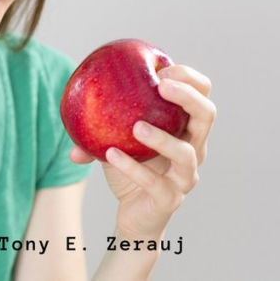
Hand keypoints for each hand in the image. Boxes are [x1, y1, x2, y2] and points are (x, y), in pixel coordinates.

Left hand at [70, 64, 215, 238]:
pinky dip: (132, 167)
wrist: (134, 213)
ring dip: (162, 138)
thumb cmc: (132, 165)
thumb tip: (77, 94)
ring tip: (136, 126)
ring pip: (186, 153)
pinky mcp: (170, 198)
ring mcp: (186, 175)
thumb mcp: (120, 134)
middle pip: (207, 115)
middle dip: (187, 96)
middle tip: (161, 85)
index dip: (188, 78)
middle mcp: (195, 147)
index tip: (161, 70)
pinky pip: (155, 183)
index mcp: (186, 125)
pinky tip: (111, 154)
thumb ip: (103, 115)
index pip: (203, 93)